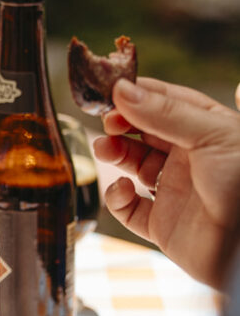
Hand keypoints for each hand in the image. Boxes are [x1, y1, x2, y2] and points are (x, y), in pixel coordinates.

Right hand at [92, 77, 239, 289]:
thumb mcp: (211, 135)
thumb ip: (165, 112)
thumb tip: (122, 91)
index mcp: (209, 130)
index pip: (167, 102)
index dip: (139, 95)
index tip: (113, 92)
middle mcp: (191, 159)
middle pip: (145, 132)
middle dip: (122, 124)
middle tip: (106, 122)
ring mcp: (175, 191)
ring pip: (133, 165)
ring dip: (115, 153)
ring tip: (104, 149)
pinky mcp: (161, 225)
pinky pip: (129, 208)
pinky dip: (118, 198)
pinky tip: (123, 189)